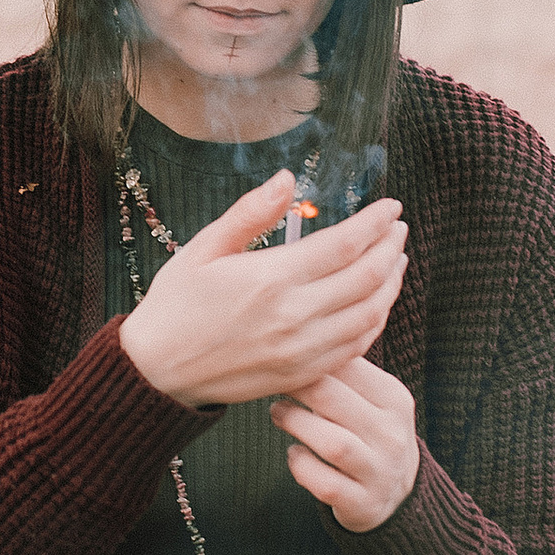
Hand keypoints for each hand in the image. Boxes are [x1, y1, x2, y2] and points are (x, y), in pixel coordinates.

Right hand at [117, 170, 406, 408]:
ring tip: (395, 260)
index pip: (345, 243)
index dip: (375, 223)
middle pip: (366, 278)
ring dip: (390, 284)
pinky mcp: (301, 374)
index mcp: (270, 278)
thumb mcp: (203, 248)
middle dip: (390, 248)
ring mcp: (301, 350)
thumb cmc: (175, 304)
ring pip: (369, 314)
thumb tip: (287, 179)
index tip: (391, 206)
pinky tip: (375, 302)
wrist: (156, 371)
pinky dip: (374, 321)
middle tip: (398, 228)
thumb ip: (250, 213)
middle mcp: (293, 316)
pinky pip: (355, 347)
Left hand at [271, 354, 421, 533]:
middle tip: (275, 385)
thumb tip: (298, 334)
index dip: (310, 360)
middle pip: (333, 400)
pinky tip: (294, 454)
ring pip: (331, 443)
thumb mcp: (371, 401)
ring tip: (278, 414)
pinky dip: (301, 466)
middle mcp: (393, 435)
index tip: (284, 356)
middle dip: (296, 389)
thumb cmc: (369, 435)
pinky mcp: (363, 504)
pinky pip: (324, 483)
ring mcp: (380, 472)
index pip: (348, 367)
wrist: (396, 496)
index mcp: (395, 399)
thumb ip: (345, 374)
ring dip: (296, 425)